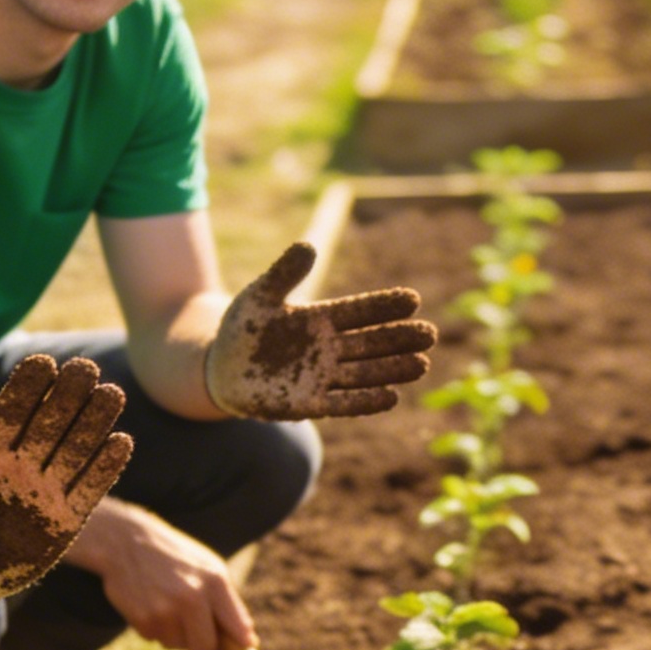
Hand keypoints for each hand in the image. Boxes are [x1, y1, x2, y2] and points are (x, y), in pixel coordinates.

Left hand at [0, 356, 133, 604]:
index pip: (11, 411)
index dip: (26, 388)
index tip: (42, 361)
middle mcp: (21, 464)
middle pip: (50, 423)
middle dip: (67, 395)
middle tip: (85, 367)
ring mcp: (45, 489)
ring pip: (75, 449)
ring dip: (94, 422)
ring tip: (112, 393)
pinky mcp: (65, 519)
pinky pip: (90, 489)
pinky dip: (105, 467)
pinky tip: (121, 442)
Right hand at [74, 501, 254, 649]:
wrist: (128, 541)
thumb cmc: (177, 558)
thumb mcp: (210, 569)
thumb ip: (230, 605)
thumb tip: (248, 641)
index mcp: (215, 582)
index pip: (236, 628)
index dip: (240, 647)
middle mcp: (192, 597)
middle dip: (203, 648)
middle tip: (198, 634)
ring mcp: (165, 610)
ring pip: (177, 646)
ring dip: (175, 634)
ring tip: (167, 604)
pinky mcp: (143, 619)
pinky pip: (155, 640)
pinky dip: (155, 628)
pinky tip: (151, 604)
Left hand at [205, 242, 436, 420]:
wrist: (220, 369)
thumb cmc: (243, 329)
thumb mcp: (259, 295)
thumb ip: (284, 274)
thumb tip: (309, 245)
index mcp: (320, 319)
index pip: (359, 311)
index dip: (384, 306)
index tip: (412, 299)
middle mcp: (328, 348)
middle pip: (371, 343)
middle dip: (399, 339)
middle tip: (429, 334)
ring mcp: (320, 377)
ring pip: (365, 373)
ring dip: (393, 370)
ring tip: (422, 364)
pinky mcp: (308, 404)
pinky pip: (343, 403)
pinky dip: (366, 401)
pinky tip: (392, 396)